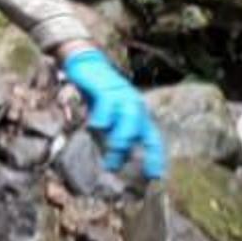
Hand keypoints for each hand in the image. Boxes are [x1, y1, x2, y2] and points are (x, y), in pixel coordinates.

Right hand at [62, 48, 165, 178]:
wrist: (86, 63)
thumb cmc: (96, 94)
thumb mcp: (106, 116)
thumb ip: (111, 133)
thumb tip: (113, 157)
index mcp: (138, 114)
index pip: (152, 139)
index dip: (155, 157)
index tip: (154, 177)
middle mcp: (134, 105)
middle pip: (143, 131)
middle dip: (131, 152)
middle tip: (114, 167)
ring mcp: (121, 95)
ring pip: (130, 119)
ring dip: (120, 138)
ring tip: (110, 151)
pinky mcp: (106, 87)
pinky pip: (108, 104)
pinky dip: (103, 117)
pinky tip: (95, 126)